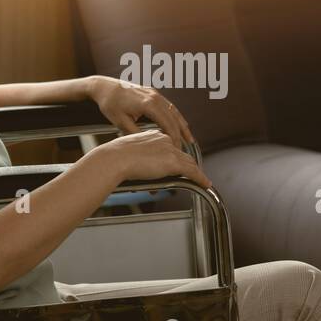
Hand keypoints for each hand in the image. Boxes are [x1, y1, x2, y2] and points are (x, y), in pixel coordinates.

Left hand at [88, 76, 193, 145]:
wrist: (103, 86)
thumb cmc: (109, 103)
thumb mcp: (120, 122)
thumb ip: (136, 133)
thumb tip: (148, 145)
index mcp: (147, 104)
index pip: (167, 124)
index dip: (173, 138)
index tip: (176, 150)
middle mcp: (154, 97)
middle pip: (173, 118)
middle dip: (180, 135)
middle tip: (184, 150)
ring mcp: (154, 93)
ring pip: (174, 111)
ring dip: (182, 126)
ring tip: (189, 139)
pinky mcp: (152, 93)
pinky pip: (169, 106)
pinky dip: (176, 117)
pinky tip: (179, 125)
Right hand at [90, 129, 210, 188]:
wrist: (114, 159)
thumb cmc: (114, 157)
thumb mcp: (128, 152)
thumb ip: (138, 157)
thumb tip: (138, 165)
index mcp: (154, 135)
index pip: (171, 146)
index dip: (177, 156)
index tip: (178, 163)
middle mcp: (164, 140)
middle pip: (183, 154)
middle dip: (190, 164)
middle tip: (195, 173)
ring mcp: (170, 150)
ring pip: (189, 163)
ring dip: (196, 172)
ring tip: (202, 181)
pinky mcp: (173, 162)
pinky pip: (192, 172)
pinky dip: (201, 178)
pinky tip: (205, 184)